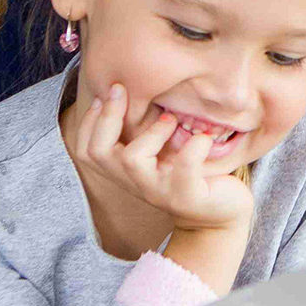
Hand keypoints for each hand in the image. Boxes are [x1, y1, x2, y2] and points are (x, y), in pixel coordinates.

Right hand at [70, 83, 252, 237]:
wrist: (220, 215)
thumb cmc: (189, 174)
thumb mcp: (160, 152)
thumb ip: (144, 132)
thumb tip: (133, 90)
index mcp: (124, 171)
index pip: (86, 150)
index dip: (88, 122)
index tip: (106, 94)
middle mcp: (135, 183)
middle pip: (97, 153)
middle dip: (106, 117)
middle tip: (122, 90)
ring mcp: (158, 191)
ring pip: (132, 159)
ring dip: (151, 132)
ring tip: (171, 119)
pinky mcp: (186, 196)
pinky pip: (183, 169)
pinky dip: (193, 148)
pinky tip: (203, 138)